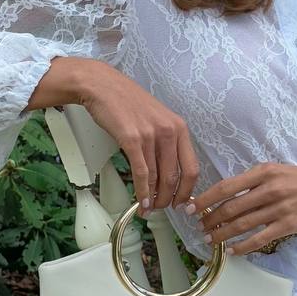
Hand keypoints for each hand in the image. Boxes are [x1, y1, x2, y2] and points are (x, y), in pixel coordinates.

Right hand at [69, 60, 199, 214]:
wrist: (103, 86)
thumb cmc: (128, 103)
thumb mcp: (157, 119)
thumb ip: (166, 142)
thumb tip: (168, 173)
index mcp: (179, 128)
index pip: (192, 167)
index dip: (187, 190)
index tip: (182, 202)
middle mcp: (169, 132)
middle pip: (176, 177)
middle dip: (170, 199)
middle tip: (164, 209)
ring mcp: (151, 135)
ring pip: (158, 178)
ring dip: (155, 199)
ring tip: (150, 209)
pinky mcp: (132, 140)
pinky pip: (141, 173)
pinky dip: (142, 192)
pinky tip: (141, 201)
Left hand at [185, 162, 296, 255]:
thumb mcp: (278, 171)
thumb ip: (254, 181)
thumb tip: (226, 196)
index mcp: (264, 171)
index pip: (226, 187)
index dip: (205, 199)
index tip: (190, 208)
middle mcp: (270, 189)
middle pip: (231, 207)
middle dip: (210, 219)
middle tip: (198, 228)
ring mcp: (280, 208)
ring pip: (242, 224)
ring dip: (222, 234)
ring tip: (209, 240)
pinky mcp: (290, 225)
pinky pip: (260, 239)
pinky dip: (243, 246)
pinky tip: (233, 251)